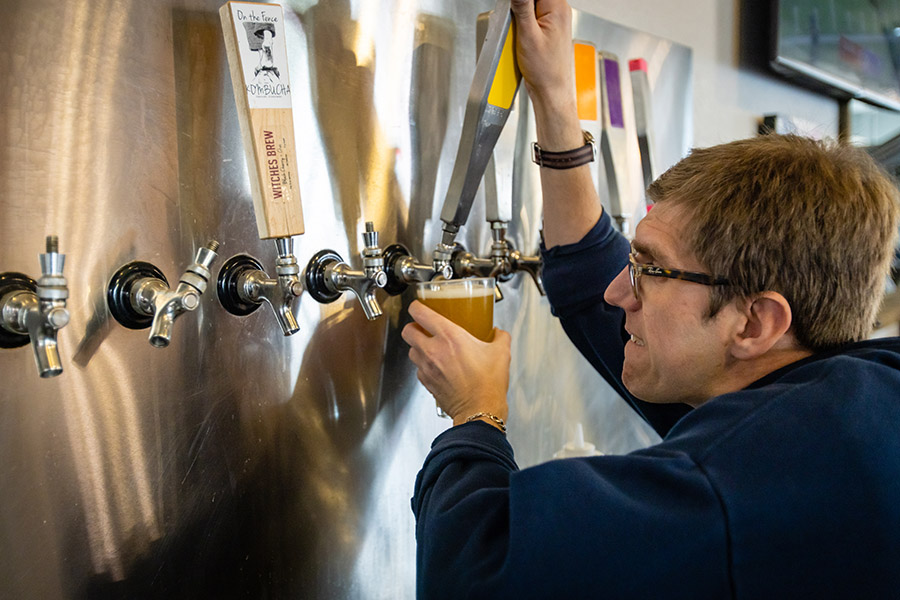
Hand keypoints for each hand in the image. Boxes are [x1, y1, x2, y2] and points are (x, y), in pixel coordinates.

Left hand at [401, 301, 510, 426]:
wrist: (480, 411)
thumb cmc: (488, 384)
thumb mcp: (501, 353)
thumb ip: (500, 337)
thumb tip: (499, 333)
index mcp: (450, 336)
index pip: (420, 313)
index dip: (417, 306)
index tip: (420, 306)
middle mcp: (433, 350)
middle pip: (408, 330)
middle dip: (413, 326)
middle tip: (423, 327)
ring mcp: (427, 367)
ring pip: (411, 350)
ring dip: (417, 346)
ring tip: (430, 347)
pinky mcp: (426, 383)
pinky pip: (418, 369)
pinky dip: (423, 365)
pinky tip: (436, 367)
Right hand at [511, 0, 574, 112]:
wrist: (550, 91)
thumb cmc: (545, 70)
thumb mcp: (528, 35)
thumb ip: (522, 7)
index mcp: (557, 8)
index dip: (523, 1)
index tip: (514, 8)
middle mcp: (559, 11)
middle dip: (520, 7)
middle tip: (515, 22)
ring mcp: (554, 20)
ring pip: (531, 7)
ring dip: (520, 17)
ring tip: (519, 33)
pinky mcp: (547, 29)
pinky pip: (532, 19)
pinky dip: (523, 26)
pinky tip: (521, 38)